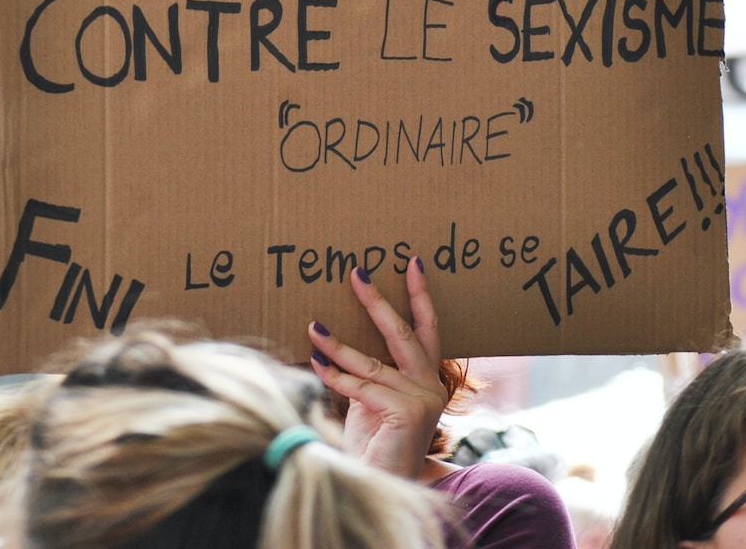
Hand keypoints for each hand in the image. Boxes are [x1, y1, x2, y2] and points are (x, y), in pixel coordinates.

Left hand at [307, 259, 446, 480]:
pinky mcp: (407, 412)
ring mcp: (423, 399)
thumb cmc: (372, 442)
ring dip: (337, 343)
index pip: (427, 329)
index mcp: (429, 378)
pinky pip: (362, 386)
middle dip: (378, 301)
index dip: (420, 295)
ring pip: (373, 362)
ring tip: (313, 326)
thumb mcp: (372, 397)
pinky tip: (315, 363)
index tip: (412, 261)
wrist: (380, 483)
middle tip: (356, 273)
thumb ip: (369, 369)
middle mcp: (433, 385)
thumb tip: (330, 330)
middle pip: (403, 333)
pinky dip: (335, 375)